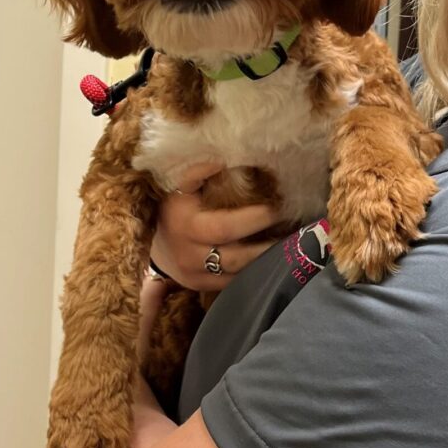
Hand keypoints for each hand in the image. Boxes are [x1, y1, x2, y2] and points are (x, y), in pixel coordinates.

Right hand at [149, 162, 281, 291]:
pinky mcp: (203, 287)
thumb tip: (222, 160)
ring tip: (288, 246)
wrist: (156, 245)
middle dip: (266, 246)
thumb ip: (199, 172)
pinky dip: (254, 271)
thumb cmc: (176, 208)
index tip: (278, 208)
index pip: (225, 226)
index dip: (254, 219)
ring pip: (237, 274)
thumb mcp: (181, 186)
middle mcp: (189, 254)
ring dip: (265, 261)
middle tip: (291, 231)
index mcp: (186, 225)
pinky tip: (271, 258)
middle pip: (235, 257)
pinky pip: (233, 282)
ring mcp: (196, 275)